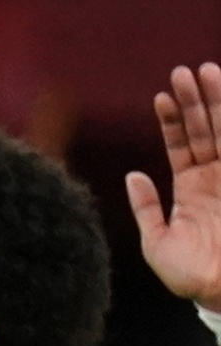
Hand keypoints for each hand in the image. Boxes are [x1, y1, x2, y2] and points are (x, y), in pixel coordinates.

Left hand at [128, 63, 220, 308]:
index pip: (181, 145)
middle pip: (204, 129)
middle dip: (194, 101)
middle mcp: (215, 177)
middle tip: (183, 71)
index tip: (162, 96)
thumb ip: (146, 208)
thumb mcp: (157, 242)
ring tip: (205, 72)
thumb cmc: (189, 274)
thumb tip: (132, 175)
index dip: (172, 121)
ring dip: (215, 102)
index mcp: (191, 189)